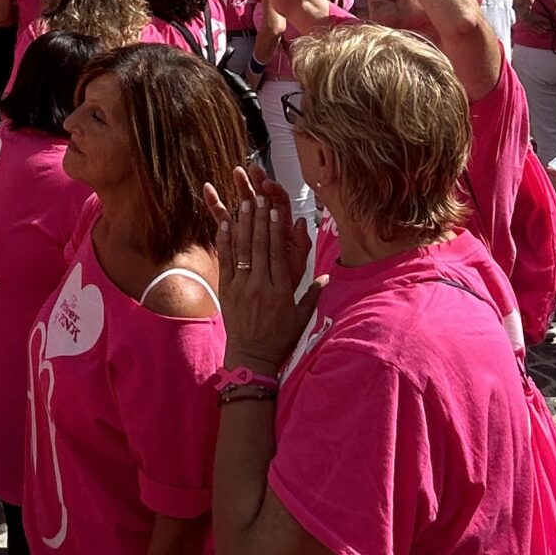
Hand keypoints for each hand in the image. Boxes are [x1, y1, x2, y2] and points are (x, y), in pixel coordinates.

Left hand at [203, 164, 312, 371]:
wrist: (252, 357)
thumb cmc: (279, 337)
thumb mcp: (301, 317)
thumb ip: (314, 294)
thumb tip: (330, 277)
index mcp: (281, 291)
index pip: (278, 255)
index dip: (276, 231)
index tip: (276, 211)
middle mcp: (261, 287)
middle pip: (260, 247)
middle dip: (260, 220)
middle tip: (260, 197)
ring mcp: (242, 288)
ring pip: (243, 250)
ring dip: (244, 224)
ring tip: (244, 202)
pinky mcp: (227, 290)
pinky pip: (226, 262)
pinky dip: (225, 241)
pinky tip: (225, 223)